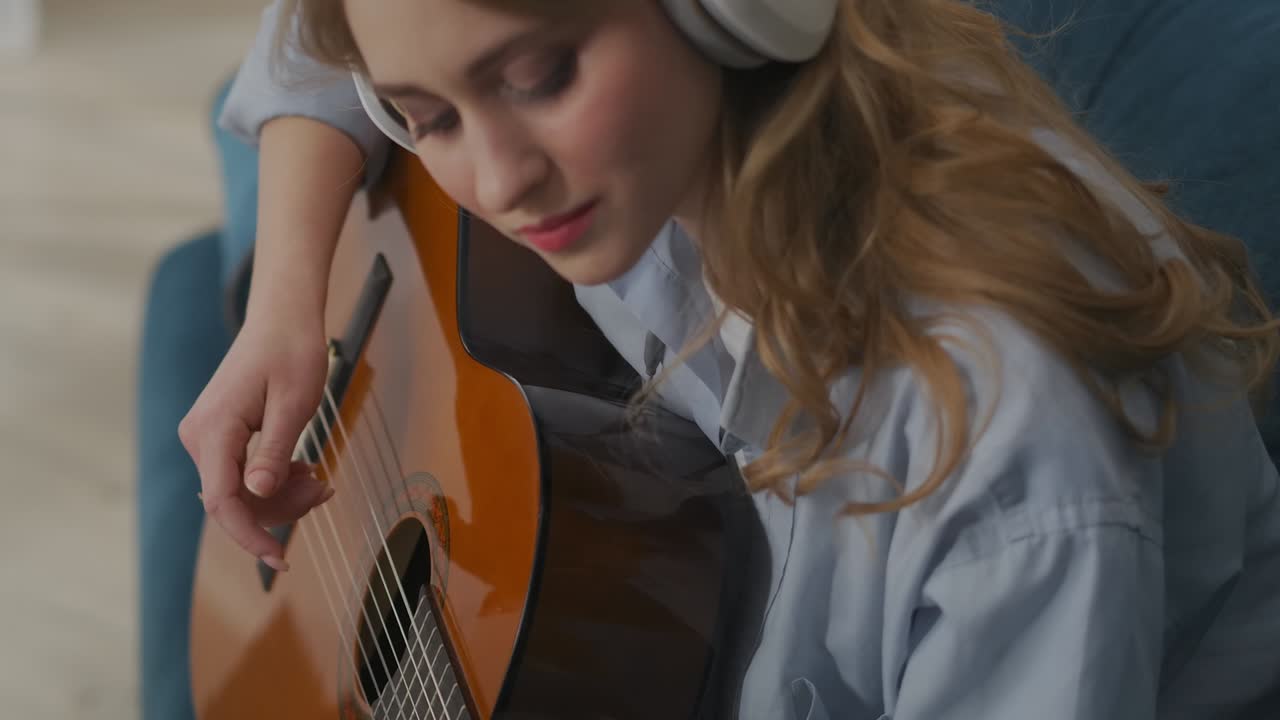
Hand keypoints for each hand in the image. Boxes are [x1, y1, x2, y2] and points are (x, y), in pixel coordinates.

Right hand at [179, 313, 333, 569]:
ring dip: (280, 495)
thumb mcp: (294, 404)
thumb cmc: (293, 352)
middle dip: (280, 508)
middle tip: (325, 491)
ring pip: (240, 491)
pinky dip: (273, 479)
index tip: (282, 560)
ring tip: (320, 480)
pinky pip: (241, 473)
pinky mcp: (218, 435)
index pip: (223, 503)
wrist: (283, 317)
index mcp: (213, 431)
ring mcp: (206, 437)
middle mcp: (199, 437)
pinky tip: (303, 470)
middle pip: (234, 502)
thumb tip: (256, 494)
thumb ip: (273, 451)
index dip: (251, 537)